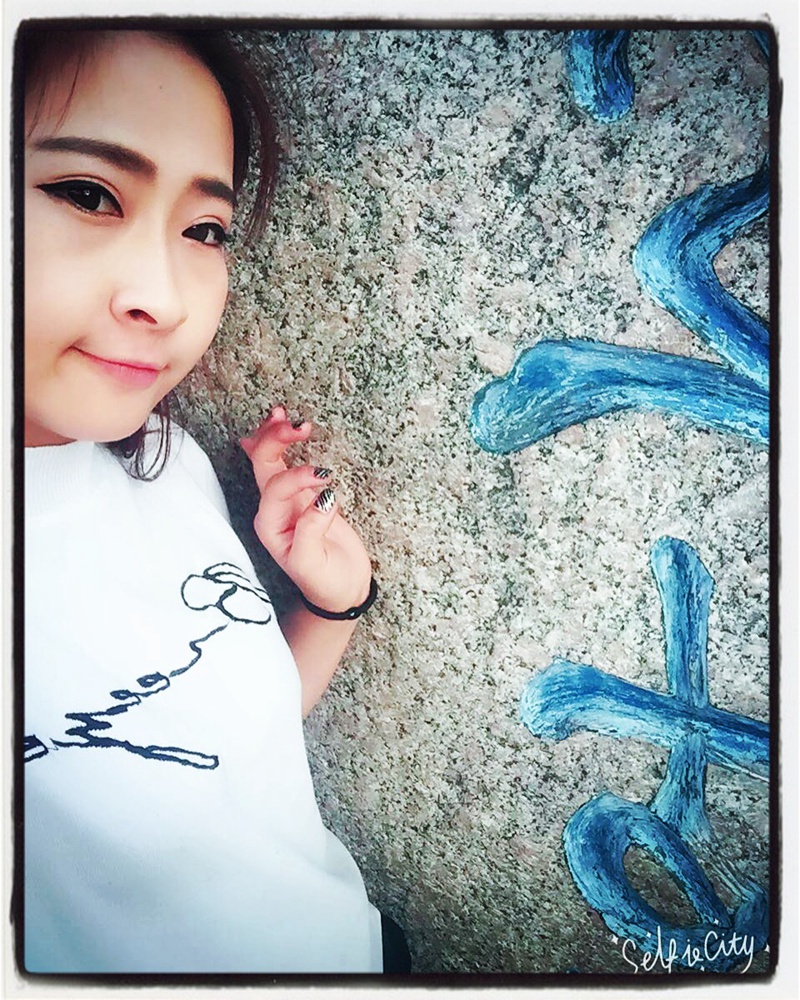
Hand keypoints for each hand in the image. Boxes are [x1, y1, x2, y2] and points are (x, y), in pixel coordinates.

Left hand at [240, 407, 372, 612]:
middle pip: (264, 465)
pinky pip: (288, 465)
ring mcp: (288, 501)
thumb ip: (311, 529)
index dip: (298, 476)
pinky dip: (284, 444)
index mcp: (270, 525)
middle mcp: (273, 510)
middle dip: (276, 441)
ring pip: (271, 460)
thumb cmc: (325, 582)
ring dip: (275, 436)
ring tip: (282, 414)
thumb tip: (323, 497)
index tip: (326, 476)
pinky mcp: (306, 497)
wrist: (342, 593)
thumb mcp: (313, 563)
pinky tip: (281, 426)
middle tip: (299, 424)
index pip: (276, 488)